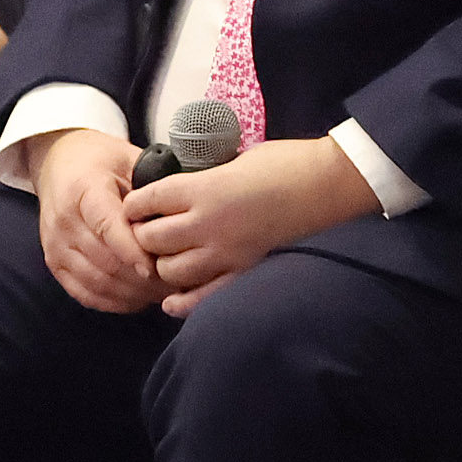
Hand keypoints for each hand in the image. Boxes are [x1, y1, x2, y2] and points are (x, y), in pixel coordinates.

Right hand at [34, 128, 166, 314]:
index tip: (156, 268)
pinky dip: (113, 301)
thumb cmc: (100, 161)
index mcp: (83, 189)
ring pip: (96, 282)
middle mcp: (63, 220)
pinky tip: (137, 298)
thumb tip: (179, 215)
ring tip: (161, 292)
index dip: (133, 251)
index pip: (107, 227)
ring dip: (131, 293)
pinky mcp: (54, 263)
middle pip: (105, 261)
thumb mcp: (127, 158)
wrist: (58, 163)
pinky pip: (84, 293)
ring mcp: (55, 245)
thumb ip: (150, 186)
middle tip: (174, 283)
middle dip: (141, 279)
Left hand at [128, 136, 377, 318]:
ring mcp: (226, 251)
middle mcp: (208, 223)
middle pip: (152, 239)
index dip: (135, 204)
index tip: (134, 205)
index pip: (148, 201)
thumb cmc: (284, 162)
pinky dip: (183, 302)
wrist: (327, 183)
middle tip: (147, 230)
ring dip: (162, 264)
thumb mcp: (233, 159)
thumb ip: (203, 180)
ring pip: (171, 271)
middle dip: (143, 235)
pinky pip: (204, 296)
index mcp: (204, 188)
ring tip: (164, 256)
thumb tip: (180, 191)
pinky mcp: (244, 269)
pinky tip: (171, 300)